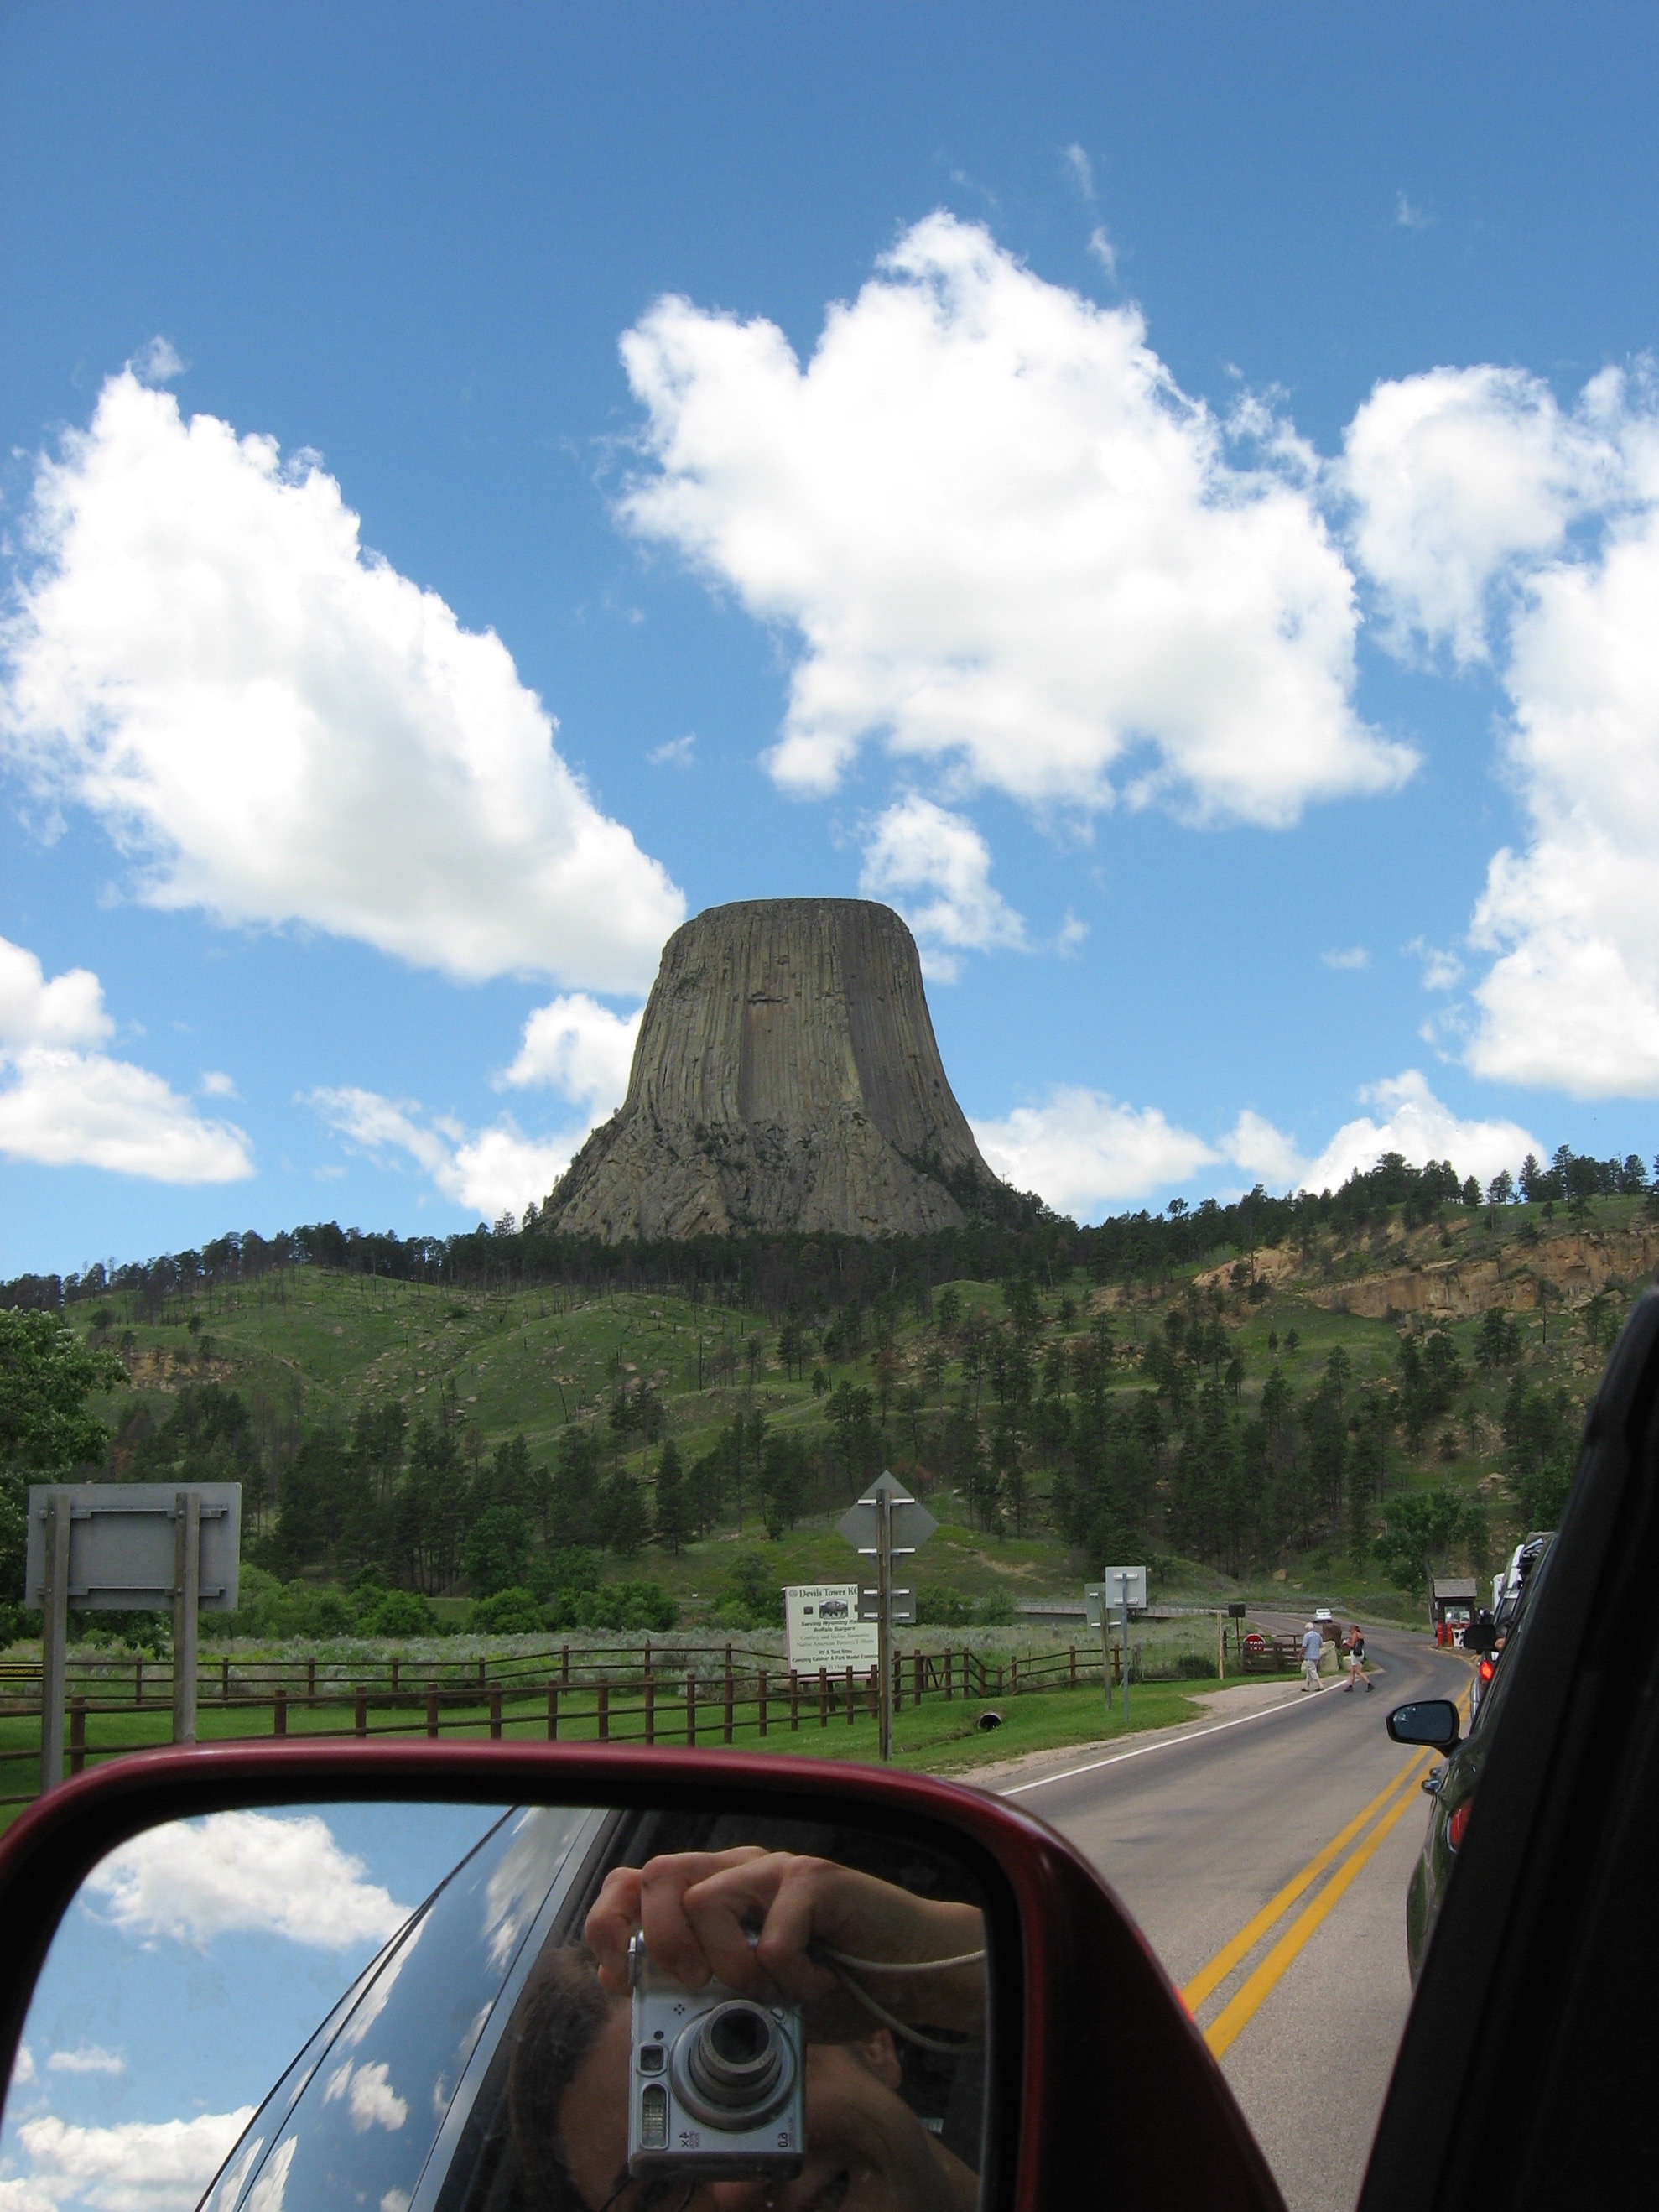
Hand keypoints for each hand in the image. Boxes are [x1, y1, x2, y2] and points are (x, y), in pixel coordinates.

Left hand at [584, 1850, 984, 2040]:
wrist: (911, 1972)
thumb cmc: (836, 1983)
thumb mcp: (757, 1998)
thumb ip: (707, 1991)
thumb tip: (641, 2002)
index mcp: (715, 1893)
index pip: (636, 1882)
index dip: (611, 1925)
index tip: (619, 1979)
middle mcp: (739, 1870)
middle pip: (657, 1872)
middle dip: (656, 1939)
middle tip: (692, 1985)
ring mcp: (777, 1870)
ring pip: (705, 1898)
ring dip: (727, 1965)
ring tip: (766, 1991)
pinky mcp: (818, 1880)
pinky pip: (777, 1932)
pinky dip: (790, 1978)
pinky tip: (818, 1987)